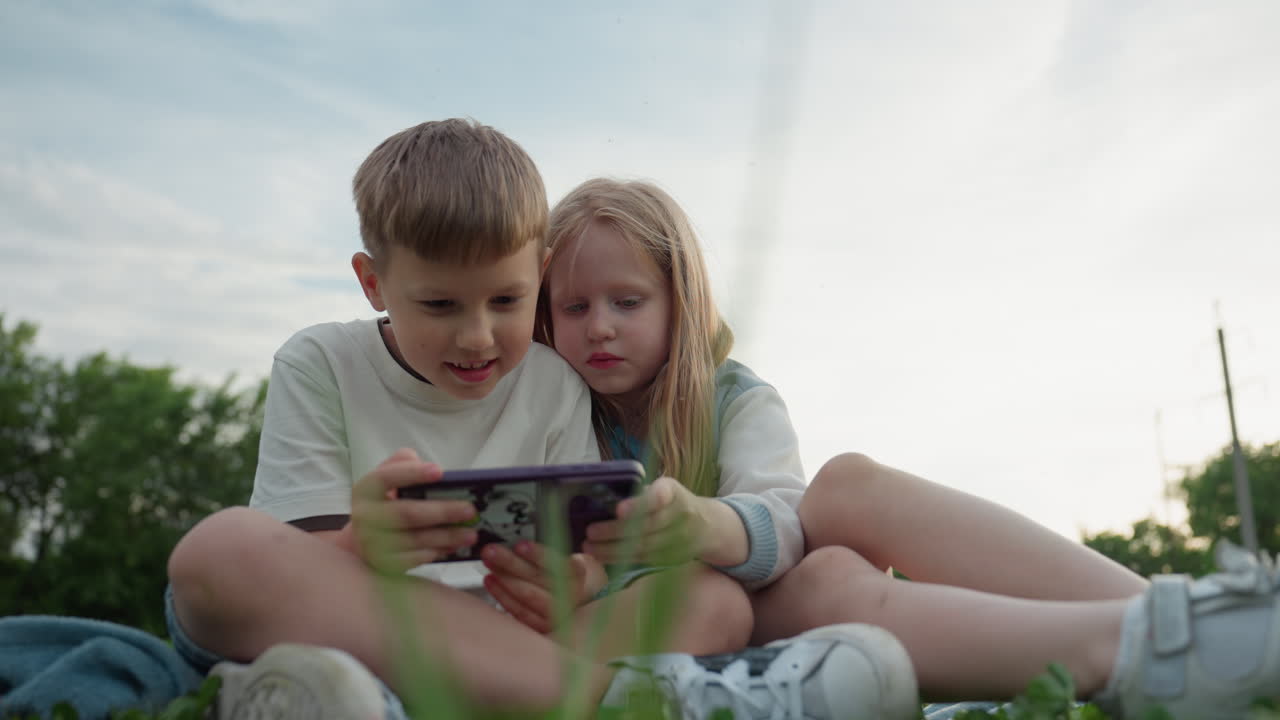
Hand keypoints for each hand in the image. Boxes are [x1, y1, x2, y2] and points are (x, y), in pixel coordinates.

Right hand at [339, 448, 478, 571]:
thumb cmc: (383, 505)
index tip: (439, 472)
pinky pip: (415, 558)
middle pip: (407, 513)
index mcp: (365, 490)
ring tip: (471, 532)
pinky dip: (438, 552)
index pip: (386, 477)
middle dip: (442, 511)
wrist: (362, 542)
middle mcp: (365, 517)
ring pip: (415, 539)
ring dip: (447, 536)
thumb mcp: (386, 480)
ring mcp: (373, 544)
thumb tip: (423, 464)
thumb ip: (402, 464)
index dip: (412, 474)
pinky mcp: (384, 564)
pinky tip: (455, 546)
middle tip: (469, 510)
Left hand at [481, 541, 607, 633]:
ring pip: (526, 595)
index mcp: (578, 574)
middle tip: (491, 551)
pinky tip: (491, 581)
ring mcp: (556, 613)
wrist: (585, 603)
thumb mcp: (570, 558)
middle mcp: (569, 595)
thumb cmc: (572, 576)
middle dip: (510, 563)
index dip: (538, 555)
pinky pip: (519, 611)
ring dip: (503, 578)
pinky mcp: (543, 626)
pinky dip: (502, 595)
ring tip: (488, 564)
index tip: (520, 545)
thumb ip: (550, 554)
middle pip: (537, 578)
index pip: (558, 563)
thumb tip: (519, 544)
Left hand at [581, 476, 712, 564]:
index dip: (639, 504)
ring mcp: (679, 539)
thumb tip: (601, 499)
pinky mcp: (674, 557)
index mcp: (674, 492)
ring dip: (613, 549)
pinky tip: (601, 556)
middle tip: (590, 531)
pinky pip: (644, 559)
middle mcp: (680, 515)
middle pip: (647, 526)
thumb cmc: (672, 502)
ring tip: (589, 547)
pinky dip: (620, 559)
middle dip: (615, 531)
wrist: (708, 526)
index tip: (619, 509)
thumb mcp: (663, 489)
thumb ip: (640, 494)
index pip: (659, 497)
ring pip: (643, 547)